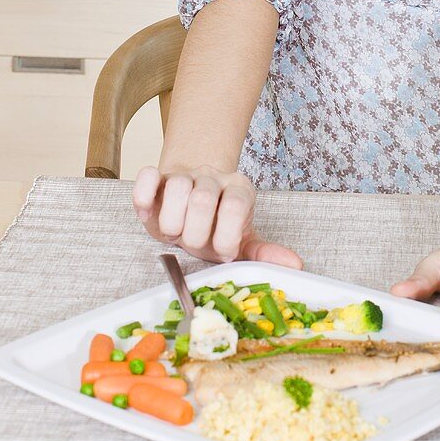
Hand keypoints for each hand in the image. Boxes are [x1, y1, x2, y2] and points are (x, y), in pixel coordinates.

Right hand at [131, 164, 302, 267]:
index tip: (222, 251)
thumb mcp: (241, 239)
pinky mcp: (157, 176)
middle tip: (193, 242)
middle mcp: (213, 178)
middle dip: (195, 233)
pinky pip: (148, 176)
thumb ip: (262, 252)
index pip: (237, 206)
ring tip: (174, 231)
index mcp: (239, 191)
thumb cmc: (216, 225)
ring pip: (177, 186)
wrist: (190, 197)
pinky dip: (144, 196)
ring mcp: (184, 175)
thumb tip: (295, 265)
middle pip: (203, 199)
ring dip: (172, 221)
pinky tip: (149, 213)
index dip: (227, 236)